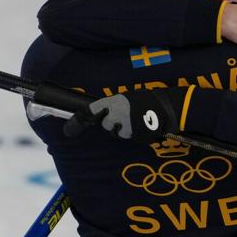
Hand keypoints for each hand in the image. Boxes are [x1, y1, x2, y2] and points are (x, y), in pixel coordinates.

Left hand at [72, 87, 188, 140]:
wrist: (168, 107)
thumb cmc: (147, 100)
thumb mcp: (127, 98)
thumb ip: (112, 106)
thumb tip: (98, 114)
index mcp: (115, 102)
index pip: (91, 111)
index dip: (79, 120)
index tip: (68, 130)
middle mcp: (118, 114)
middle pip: (107, 127)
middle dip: (112, 125)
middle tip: (124, 118)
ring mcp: (128, 126)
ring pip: (119, 134)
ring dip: (125, 130)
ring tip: (137, 121)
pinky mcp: (137, 136)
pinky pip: (131, 138)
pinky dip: (135, 134)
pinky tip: (143, 126)